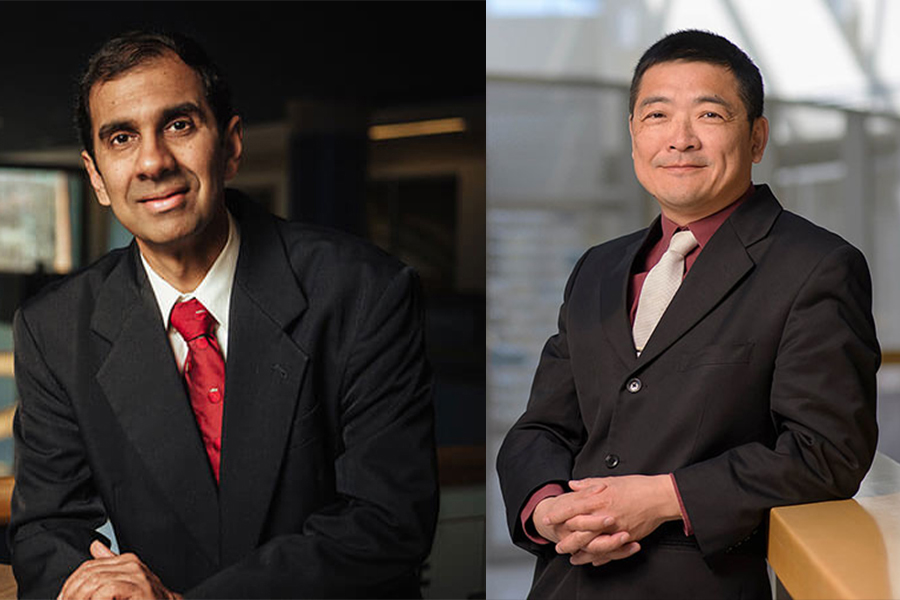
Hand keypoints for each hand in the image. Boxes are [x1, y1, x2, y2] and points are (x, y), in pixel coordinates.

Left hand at [57, 541, 180, 599]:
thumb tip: (95, 546)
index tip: (63, 599)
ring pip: (95, 582)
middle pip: (89, 574)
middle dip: (72, 593)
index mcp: (126, 561)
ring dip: (80, 598)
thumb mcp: (125, 581)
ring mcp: (137, 575)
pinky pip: (107, 589)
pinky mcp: (139, 587)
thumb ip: (109, 564)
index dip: (71, 585)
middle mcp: (132, 564)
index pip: (88, 566)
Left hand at [542, 475, 682, 565]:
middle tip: (557, 543)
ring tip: (571, 556)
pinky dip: (600, 557)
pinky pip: (610, 551)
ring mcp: (616, 529)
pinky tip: (593, 559)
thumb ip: (589, 484)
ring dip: (580, 552)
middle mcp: (605, 515)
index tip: (548, 518)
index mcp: (600, 499)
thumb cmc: (637, 486)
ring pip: (592, 544)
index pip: (572, 508)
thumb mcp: (610, 480)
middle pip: (579, 530)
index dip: (558, 514)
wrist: (660, 497)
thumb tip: (573, 485)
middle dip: (565, 538)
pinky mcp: (627, 538)